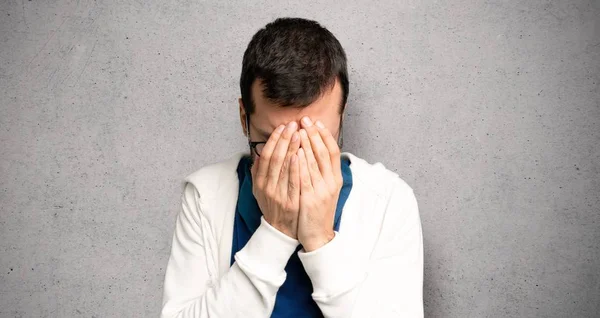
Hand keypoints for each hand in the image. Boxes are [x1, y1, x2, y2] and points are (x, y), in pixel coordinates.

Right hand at [250, 121, 300, 238]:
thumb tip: (258, 153)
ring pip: (284, 168)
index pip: (266, 156)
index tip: (282, 127)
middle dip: (284, 139)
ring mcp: (279, 195)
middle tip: (293, 124)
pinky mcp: (291, 202)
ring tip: (299, 133)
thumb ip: (258, 172)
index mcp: (260, 182)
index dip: (274, 140)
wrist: (281, 231)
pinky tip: (300, 154)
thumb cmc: (273, 206)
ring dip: (292, 148)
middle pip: (275, 158)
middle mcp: (267, 187)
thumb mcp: (260, 190)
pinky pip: (293, 182)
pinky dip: (296, 167)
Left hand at [296, 117, 343, 251]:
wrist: (318, 234)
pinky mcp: (310, 199)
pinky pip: (304, 178)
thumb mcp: (325, 189)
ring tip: (298, 130)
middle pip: (323, 153)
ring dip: (306, 144)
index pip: (333, 151)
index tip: (316, 122)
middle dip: (313, 134)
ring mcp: (321, 191)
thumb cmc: (318, 210)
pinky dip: (300, 165)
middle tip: (304, 120)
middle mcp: (331, 183)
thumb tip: (312, 151)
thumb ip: (321, 171)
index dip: (325, 135)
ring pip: (314, 163)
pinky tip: (294, 153)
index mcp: (335, 179)